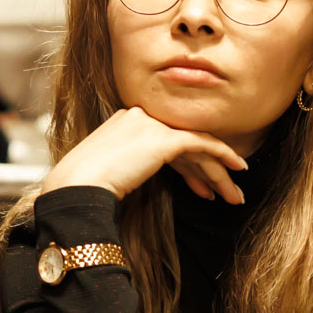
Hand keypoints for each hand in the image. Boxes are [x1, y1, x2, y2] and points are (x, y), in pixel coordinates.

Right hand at [40, 107, 247, 204]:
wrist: (76, 186)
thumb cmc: (83, 186)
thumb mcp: (108, 168)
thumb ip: (129, 163)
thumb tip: (141, 175)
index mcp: (126, 120)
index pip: (168, 140)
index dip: (188, 166)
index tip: (201, 187)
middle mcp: (142, 116)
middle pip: (185, 142)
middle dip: (208, 170)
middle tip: (227, 192)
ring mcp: (153, 124)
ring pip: (197, 145)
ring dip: (220, 172)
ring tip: (235, 196)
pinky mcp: (164, 138)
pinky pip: (203, 144)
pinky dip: (223, 155)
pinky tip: (236, 170)